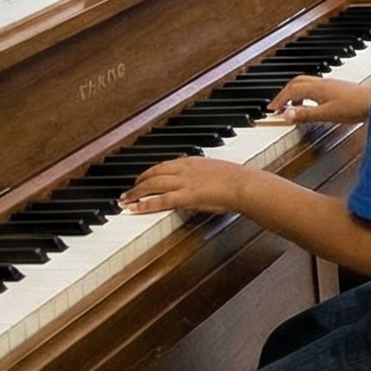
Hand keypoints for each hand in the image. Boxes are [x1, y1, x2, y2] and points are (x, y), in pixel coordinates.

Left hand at [122, 156, 257, 215]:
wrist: (245, 185)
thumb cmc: (239, 181)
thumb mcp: (219, 174)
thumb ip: (206, 178)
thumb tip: (202, 186)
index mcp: (194, 161)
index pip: (166, 164)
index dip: (151, 172)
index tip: (144, 177)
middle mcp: (185, 169)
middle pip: (154, 172)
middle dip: (139, 181)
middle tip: (129, 189)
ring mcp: (184, 182)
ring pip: (152, 184)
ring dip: (136, 192)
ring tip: (125, 199)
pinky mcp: (185, 196)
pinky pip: (159, 200)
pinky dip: (144, 204)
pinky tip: (134, 208)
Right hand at [267, 76, 370, 125]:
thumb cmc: (355, 107)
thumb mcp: (326, 114)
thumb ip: (305, 115)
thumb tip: (285, 115)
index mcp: (317, 88)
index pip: (290, 91)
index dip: (278, 100)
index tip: (271, 110)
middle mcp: (322, 82)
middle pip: (296, 83)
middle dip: (283, 94)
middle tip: (277, 106)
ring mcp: (330, 83)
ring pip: (305, 83)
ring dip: (295, 93)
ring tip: (292, 107)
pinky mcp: (337, 87)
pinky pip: (315, 86)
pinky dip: (306, 94)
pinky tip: (311, 105)